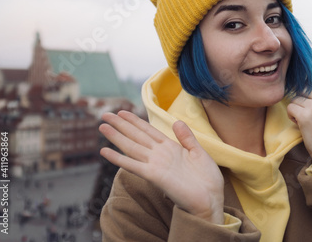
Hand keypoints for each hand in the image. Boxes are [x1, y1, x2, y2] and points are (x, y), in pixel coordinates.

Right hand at [99, 110, 224, 223]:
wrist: (210, 200)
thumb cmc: (206, 179)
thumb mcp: (199, 153)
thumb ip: (187, 138)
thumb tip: (176, 121)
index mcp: (170, 148)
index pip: (148, 131)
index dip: (135, 121)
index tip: (122, 112)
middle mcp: (159, 155)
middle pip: (136, 136)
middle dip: (121, 125)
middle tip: (105, 115)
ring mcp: (155, 165)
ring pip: (131, 147)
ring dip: (116, 137)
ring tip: (102, 127)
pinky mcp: (154, 176)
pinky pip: (133, 165)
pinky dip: (118, 158)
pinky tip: (105, 151)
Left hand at [287, 75, 311, 164]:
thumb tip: (301, 79)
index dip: (305, 84)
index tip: (304, 94)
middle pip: (302, 88)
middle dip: (301, 99)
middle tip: (307, 113)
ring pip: (295, 98)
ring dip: (296, 109)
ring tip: (306, 120)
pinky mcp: (305, 116)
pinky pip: (290, 108)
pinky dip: (292, 116)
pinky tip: (301, 124)